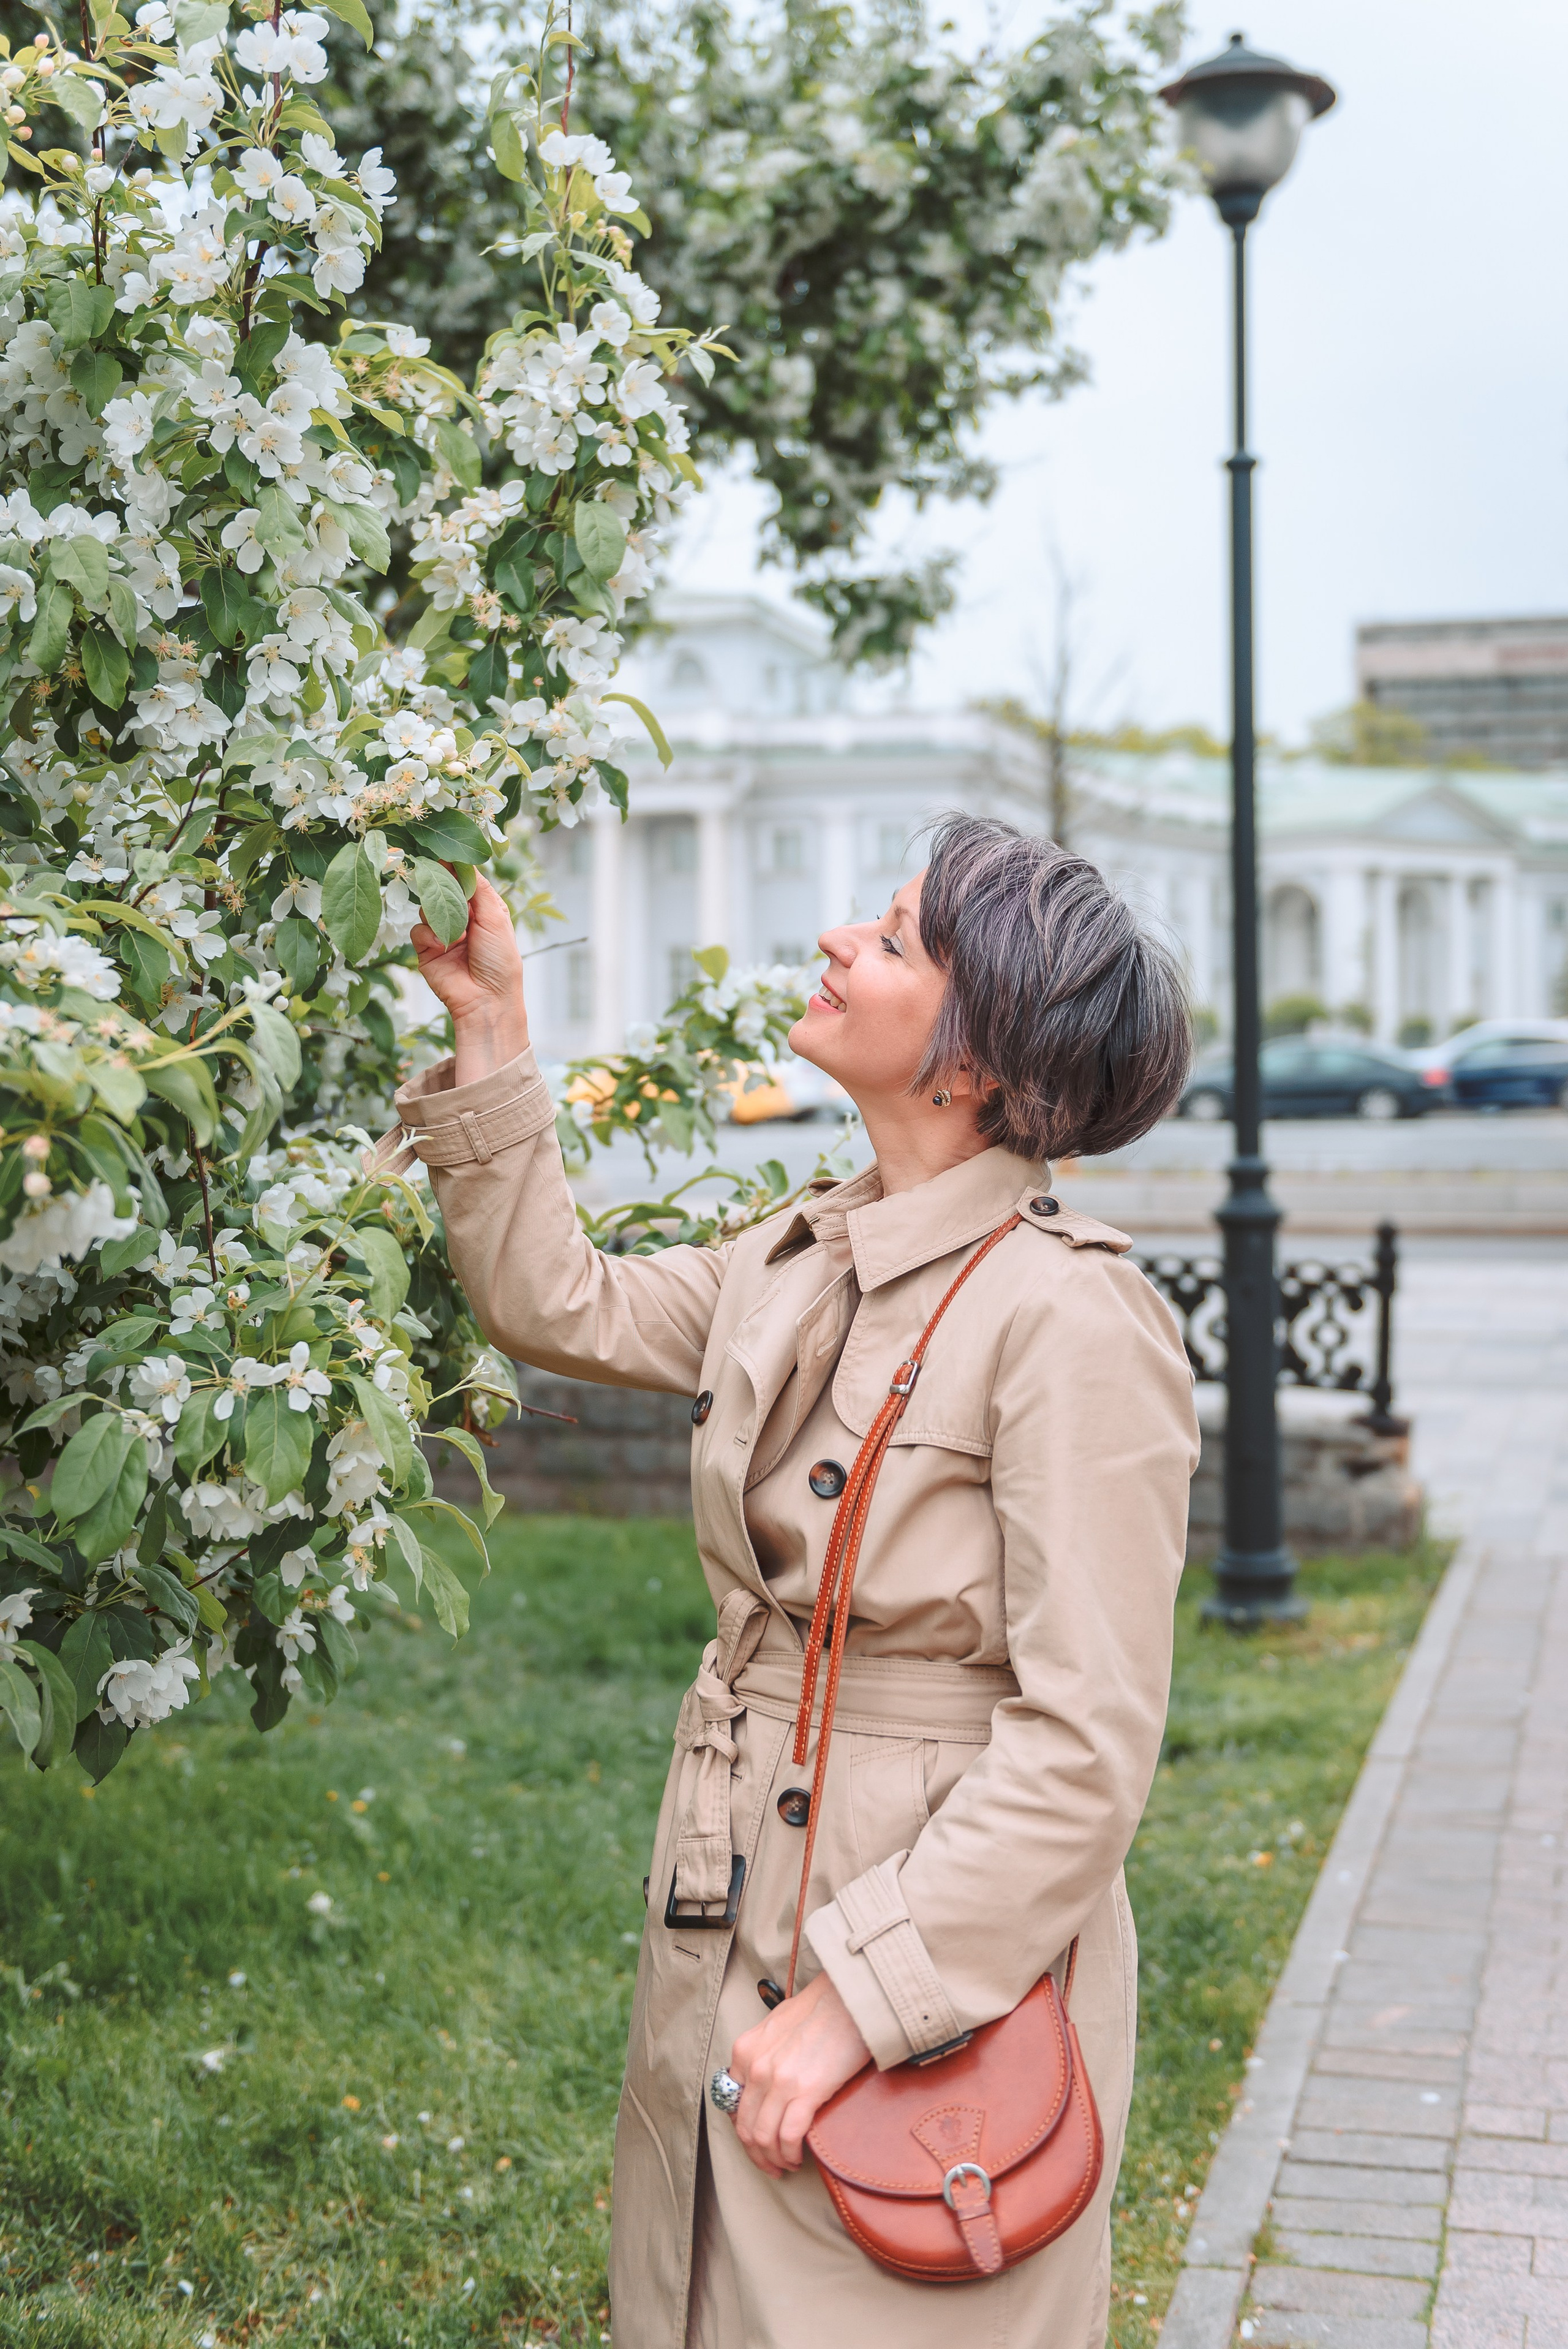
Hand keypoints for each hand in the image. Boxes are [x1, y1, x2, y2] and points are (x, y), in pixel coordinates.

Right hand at [411, 872, 528, 1084]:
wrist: (485, 1000)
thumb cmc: (499, 961)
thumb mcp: (495, 918)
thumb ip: (478, 889)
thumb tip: (463, 861)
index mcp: (482, 909)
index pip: (464, 880)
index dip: (454, 867)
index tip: (443, 853)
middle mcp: (461, 917)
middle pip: (441, 888)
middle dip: (440, 885)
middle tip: (436, 878)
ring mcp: (442, 931)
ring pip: (426, 905)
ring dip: (437, 912)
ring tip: (454, 929)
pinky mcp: (426, 948)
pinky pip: (417, 928)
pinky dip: (429, 935)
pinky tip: (444, 946)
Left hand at [726, 1972, 870, 2177]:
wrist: (848, 1998)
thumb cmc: (819, 2008)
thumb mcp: (776, 2025)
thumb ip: (764, 2052)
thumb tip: (765, 2078)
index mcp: (745, 2051)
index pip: (733, 2105)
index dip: (744, 2131)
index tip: (757, 2143)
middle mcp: (756, 2067)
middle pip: (746, 2127)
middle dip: (756, 2154)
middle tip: (770, 2166)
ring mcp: (779, 2080)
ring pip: (763, 2137)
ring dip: (773, 2159)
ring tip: (786, 2166)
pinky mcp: (806, 2091)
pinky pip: (788, 2136)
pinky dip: (790, 2154)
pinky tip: (799, 2158)